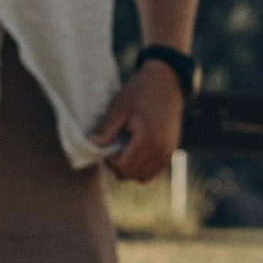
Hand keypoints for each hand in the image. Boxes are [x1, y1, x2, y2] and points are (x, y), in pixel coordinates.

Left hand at [92, 57, 184, 186]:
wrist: (167, 83)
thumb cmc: (141, 90)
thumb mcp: (120, 105)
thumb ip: (107, 127)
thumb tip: (92, 144)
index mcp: (148, 139)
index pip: (124, 168)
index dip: (110, 161)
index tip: (107, 145)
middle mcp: (161, 151)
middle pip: (133, 176)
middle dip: (119, 166)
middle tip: (113, 147)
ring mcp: (168, 154)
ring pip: (143, 178)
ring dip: (130, 168)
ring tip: (125, 149)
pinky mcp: (171, 154)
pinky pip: (152, 172)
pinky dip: (141, 167)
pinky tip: (135, 150)